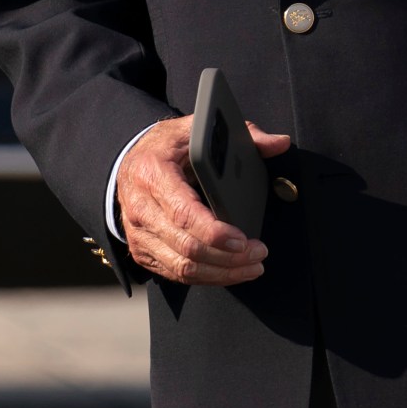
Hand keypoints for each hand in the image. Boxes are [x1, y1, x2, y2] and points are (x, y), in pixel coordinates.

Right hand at [114, 116, 290, 285]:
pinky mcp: (143, 251)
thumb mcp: (196, 129)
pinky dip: (207, 277)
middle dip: (228, 257)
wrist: (128, 163)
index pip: (184, 213)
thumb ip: (243, 134)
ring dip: (221, 273)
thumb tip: (278, 143)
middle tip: (258, 253)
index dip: (215, 233)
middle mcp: (141, 207)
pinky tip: (230, 271)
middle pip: (186, 247)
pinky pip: (176, 274)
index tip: (244, 240)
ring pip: (182, 267)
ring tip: (252, 267)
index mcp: (153, 173)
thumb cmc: (165, 147)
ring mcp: (139, 233)